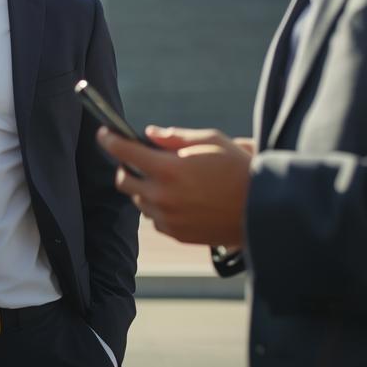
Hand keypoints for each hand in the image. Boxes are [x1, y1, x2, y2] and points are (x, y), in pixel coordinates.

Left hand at [98, 125, 252, 246]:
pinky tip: (180, 199)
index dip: (110, 140)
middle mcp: (162, 196)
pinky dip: (159, 207)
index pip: (124, 152)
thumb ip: (175, 137)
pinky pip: (155, 218)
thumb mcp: (210, 141)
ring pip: (139, 201)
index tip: (105, 133)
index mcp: (169, 169)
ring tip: (169, 180)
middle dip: (126, 167)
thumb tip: (149, 135)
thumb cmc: (239, 169)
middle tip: (138, 159)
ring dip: (145, 188)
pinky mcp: (176, 234)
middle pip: (123, 180)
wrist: (262, 210)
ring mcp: (168, 218)